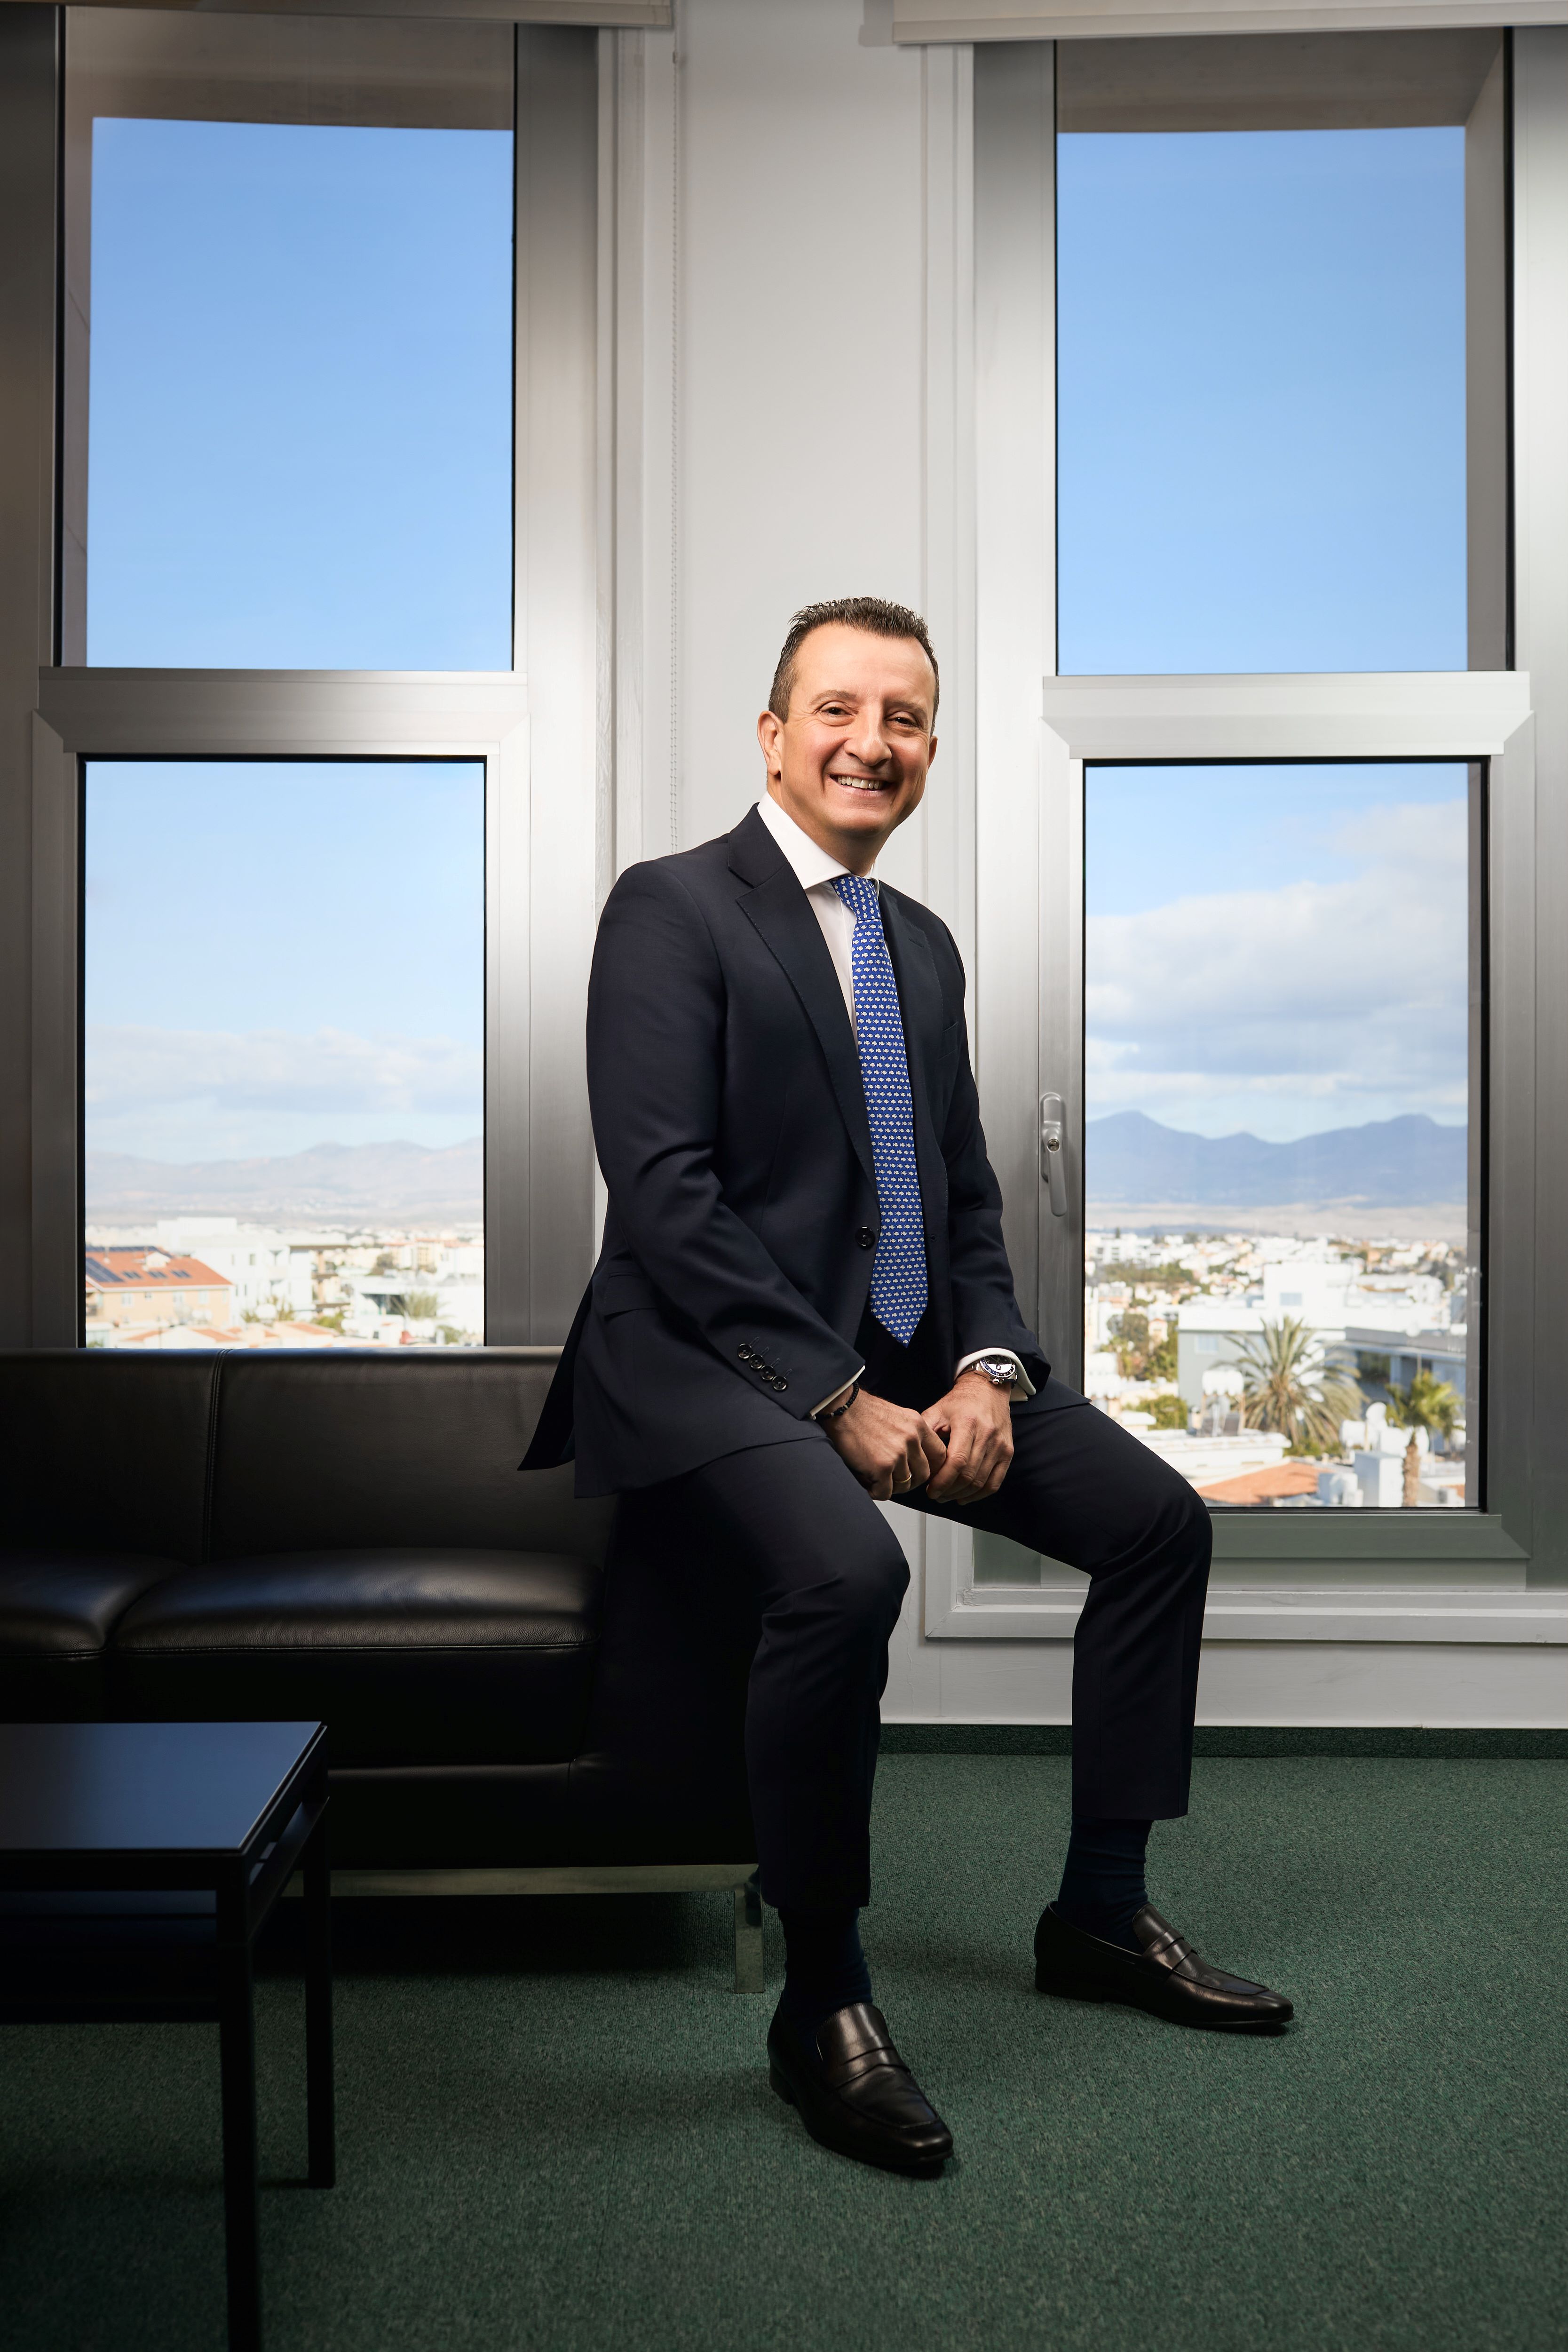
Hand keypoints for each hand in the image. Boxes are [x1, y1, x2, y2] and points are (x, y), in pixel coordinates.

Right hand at [822, 1387, 946, 1500]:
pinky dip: (875, 1491)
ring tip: (875, 1477)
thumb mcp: (899, 1416)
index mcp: (918, 1426)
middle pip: (924, 1474)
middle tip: (894, 1479)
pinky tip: (866, 1481)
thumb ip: (912, 1435)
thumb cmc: (863, 1412)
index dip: (932, 1468)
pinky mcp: (882, 1467)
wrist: (841, 1408)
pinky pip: (885, 1492)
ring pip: (904, 1485)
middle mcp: (912, 1439)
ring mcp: (898, 1454)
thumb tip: (917, 1457)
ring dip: (889, 1485)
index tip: (921, 1472)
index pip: (940, 1455)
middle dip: (910, 1481)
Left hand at [921, 1369, 1013, 1505]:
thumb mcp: (937, 1411)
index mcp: (967, 1423)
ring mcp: (1000, 1445)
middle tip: (935, 1494)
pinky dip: (979, 1494)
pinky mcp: (1008, 1452)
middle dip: (949, 1490)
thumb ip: (925, 1433)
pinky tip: (965, 1496)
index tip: (930, 1489)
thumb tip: (914, 1459)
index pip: (957, 1461)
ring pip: (981, 1482)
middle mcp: (987, 1434)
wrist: (988, 1390)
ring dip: (961, 1494)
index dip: (942, 1481)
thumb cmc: (960, 1402)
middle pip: (968, 1475)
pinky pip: (995, 1482)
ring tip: (946, 1496)